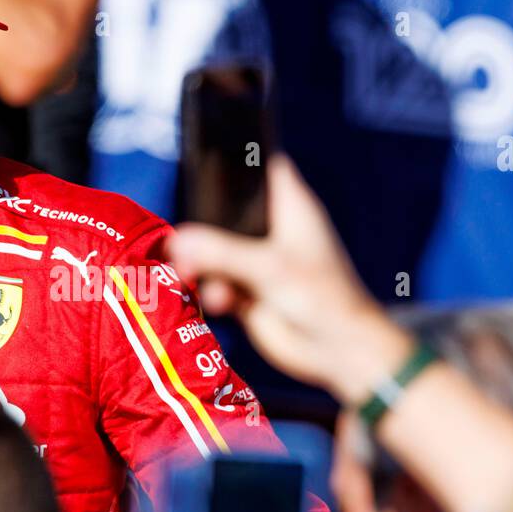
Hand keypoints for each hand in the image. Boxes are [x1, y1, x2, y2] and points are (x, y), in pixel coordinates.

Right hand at [166, 154, 411, 401]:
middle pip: (226, 209)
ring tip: (192, 276)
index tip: (202, 162)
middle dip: (202, 222)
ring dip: (200, 262)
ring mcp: (258, 262)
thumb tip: (176, 242)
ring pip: (215, 248)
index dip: (236, 160)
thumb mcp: (268, 268)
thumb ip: (220, 252)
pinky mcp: (248, 292)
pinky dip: (211, 289)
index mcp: (290, 208)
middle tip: (182, 240)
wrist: (336, 351)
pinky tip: (219, 303)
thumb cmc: (320, 297)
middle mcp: (272, 230)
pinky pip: (216, 281)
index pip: (262, 167)